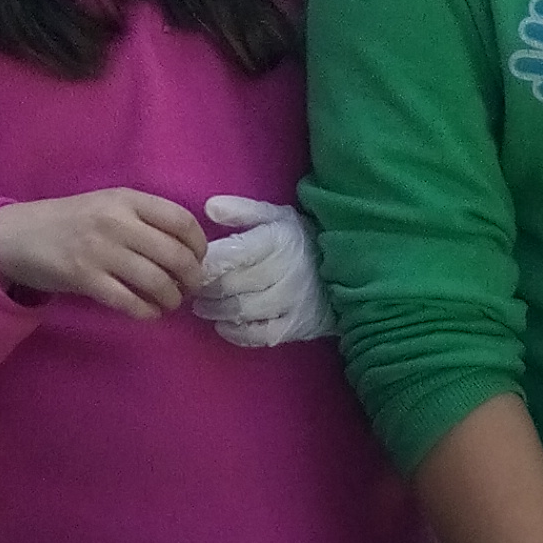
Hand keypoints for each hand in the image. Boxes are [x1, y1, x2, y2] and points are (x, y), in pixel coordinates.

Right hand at [0, 188, 208, 318]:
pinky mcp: (85, 278)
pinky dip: (147, 312)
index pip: (182, 221)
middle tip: (189, 288)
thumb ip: (144, 218)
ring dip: (172, 298)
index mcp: (126, 199)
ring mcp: (100, 250)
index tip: (198, 260)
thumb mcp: (108, 205)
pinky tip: (149, 311)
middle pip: (176, 255)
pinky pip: (130, 302)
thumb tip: (189, 247)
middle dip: (192, 278)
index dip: (199, 246)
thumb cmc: (70, 221)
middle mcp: (116, 221)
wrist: (16, 235)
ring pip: (157, 282)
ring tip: (170, 301)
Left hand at [192, 194, 332, 347]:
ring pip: (242, 310)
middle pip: (231, 285)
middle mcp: (283, 272)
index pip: (231, 254)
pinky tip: (224, 326)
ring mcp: (291, 301)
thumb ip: (242, 211)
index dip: (206, 263)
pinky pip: (261, 334)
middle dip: (206, 289)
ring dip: (216, 311)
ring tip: (203, 307)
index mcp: (275, 241)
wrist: (349, 270)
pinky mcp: (297, 325)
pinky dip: (237, 333)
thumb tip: (209, 207)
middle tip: (193, 289)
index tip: (192, 266)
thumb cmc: (301, 241)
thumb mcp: (276, 216)